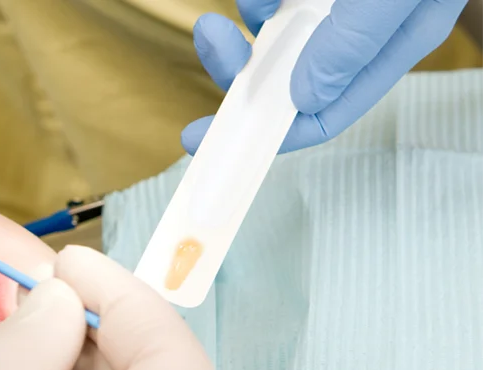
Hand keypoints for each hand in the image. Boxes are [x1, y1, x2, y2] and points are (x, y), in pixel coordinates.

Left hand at [182, 0, 467, 153]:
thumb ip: (356, 43)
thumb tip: (304, 96)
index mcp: (383, 49)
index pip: (324, 113)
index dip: (270, 130)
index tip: (213, 132)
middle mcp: (355, 30)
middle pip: (287, 73)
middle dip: (242, 63)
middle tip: (211, 35)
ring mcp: (332, 1)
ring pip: (274, 28)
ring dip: (251, 14)